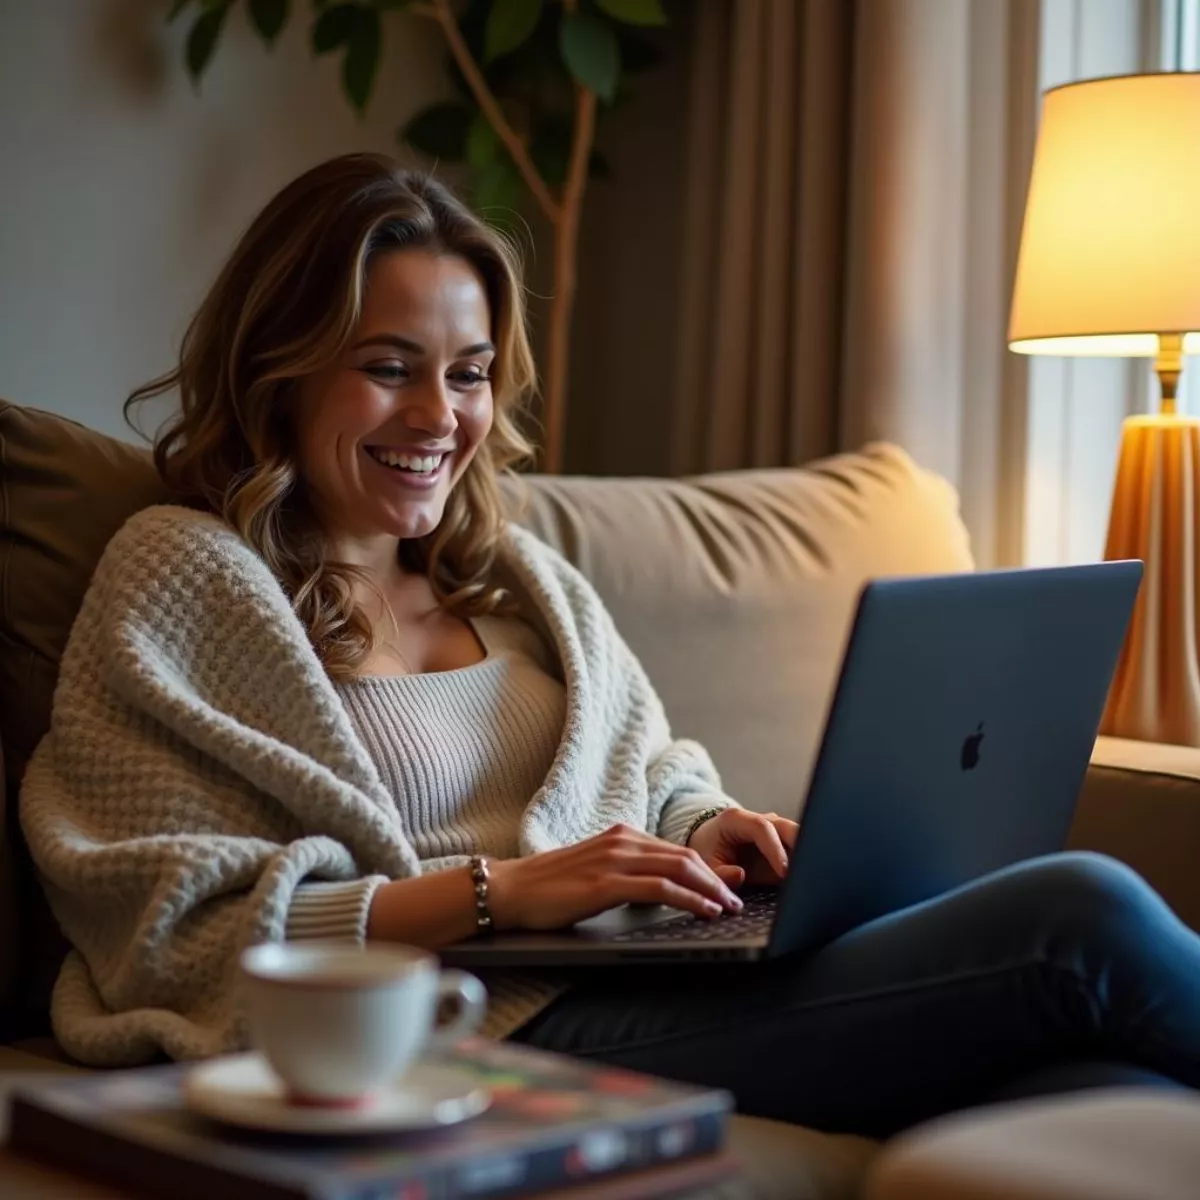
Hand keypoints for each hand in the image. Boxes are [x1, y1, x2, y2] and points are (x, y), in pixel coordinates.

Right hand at [487, 824, 745, 931]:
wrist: (509, 890)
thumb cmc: (548, 888)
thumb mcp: (594, 873)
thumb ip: (627, 874)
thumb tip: (661, 889)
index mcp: (620, 836)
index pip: (675, 850)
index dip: (709, 868)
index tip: (731, 883)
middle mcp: (621, 840)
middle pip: (685, 856)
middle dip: (717, 879)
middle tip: (738, 898)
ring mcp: (614, 859)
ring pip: (679, 869)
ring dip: (711, 890)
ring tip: (729, 907)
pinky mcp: (606, 883)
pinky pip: (660, 888)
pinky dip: (690, 898)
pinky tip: (705, 911)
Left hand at [686, 809, 798, 886]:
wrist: (709, 844)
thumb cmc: (708, 852)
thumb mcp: (706, 865)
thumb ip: (719, 873)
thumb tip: (740, 875)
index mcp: (736, 820)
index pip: (762, 828)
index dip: (776, 849)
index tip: (785, 872)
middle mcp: (759, 819)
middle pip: (786, 826)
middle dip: (801, 846)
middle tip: (807, 872)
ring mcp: (773, 829)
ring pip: (798, 835)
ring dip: (806, 854)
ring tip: (812, 875)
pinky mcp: (782, 842)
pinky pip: (798, 848)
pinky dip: (804, 860)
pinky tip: (809, 877)